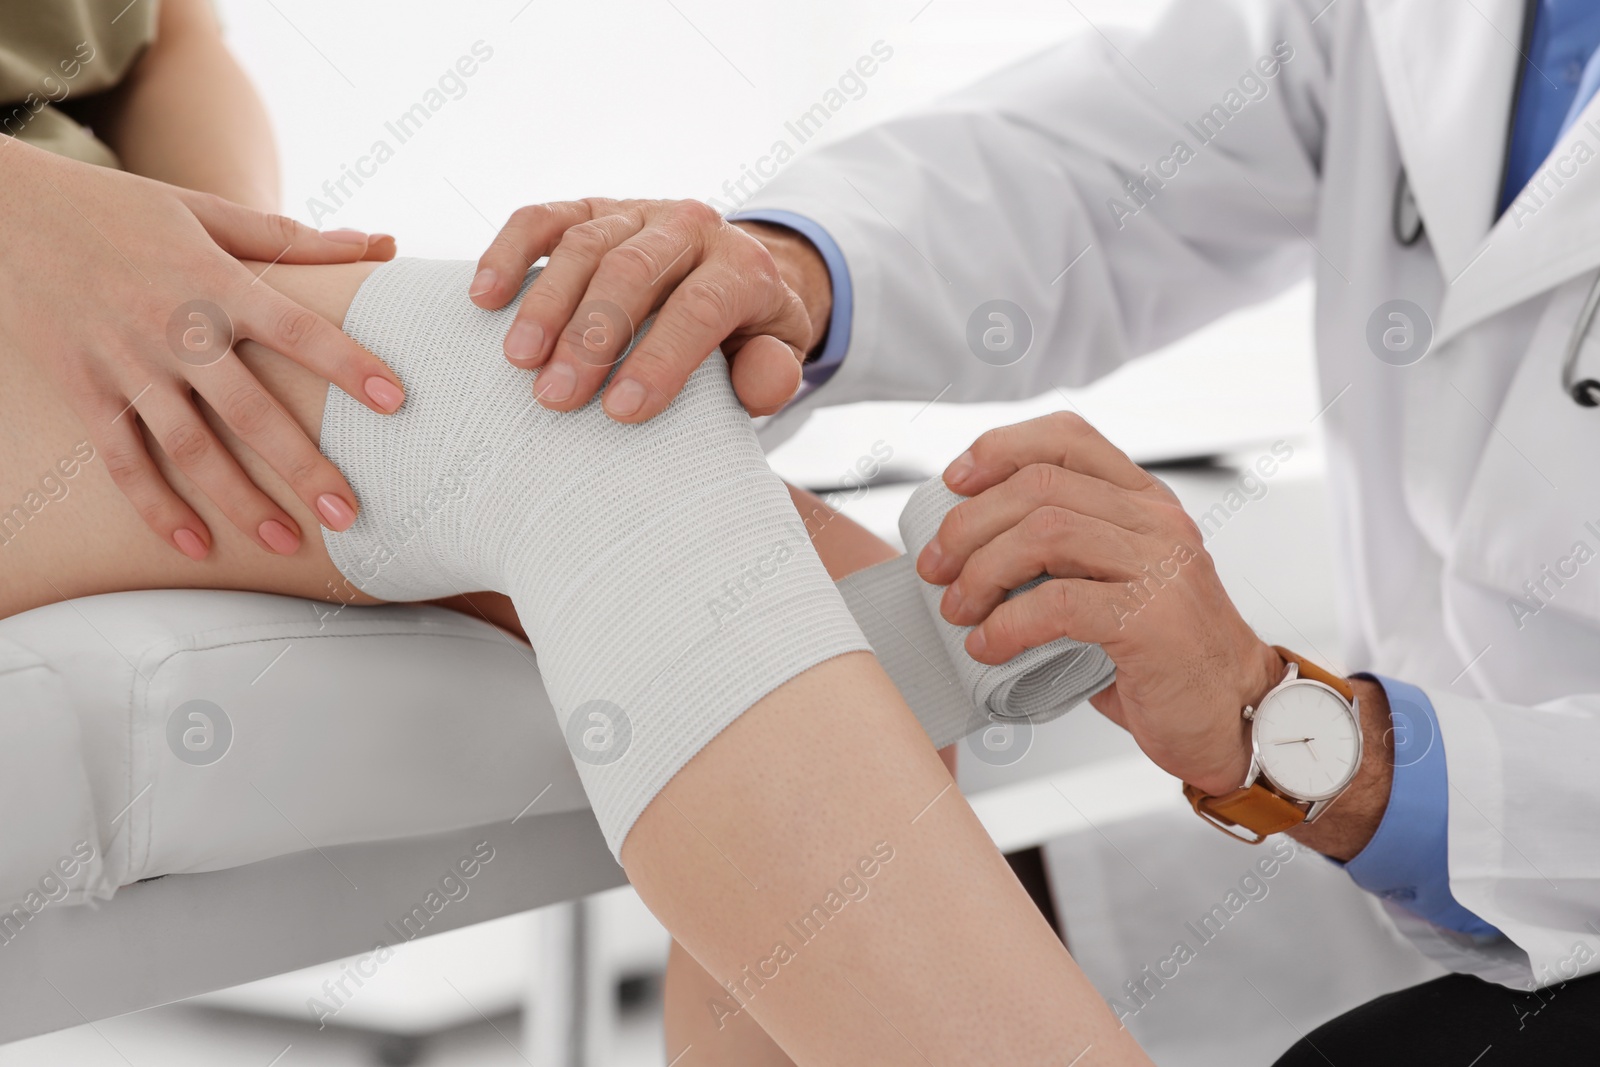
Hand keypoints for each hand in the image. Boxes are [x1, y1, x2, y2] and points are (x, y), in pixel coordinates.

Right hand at [0, 141, 398, 558]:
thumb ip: (296, 239)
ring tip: (287, 542)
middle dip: (302, 465)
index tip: (396, 399)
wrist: (6, 210)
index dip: (347, 363)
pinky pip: (123, 460)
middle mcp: (173, 328)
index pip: (296, 328)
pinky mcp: (83, 391)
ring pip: (189, 448)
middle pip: (249, 409)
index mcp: (213, 279)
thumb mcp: (208, 212)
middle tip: (351, 514)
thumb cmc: (123, 211)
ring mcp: (124, 364)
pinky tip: (196, 546)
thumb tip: (383, 243)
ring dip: (240, 501)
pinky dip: (156, 507)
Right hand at [469, 199, 827, 420]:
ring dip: (546, 304)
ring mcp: (636, 211)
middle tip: (556, 397)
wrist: (729, 273)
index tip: (620, 411)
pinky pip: (543, 220)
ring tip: (519, 360)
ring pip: (585, 246)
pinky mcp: (590, 208)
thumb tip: (760, 380)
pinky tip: (484, 297)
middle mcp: (690, 225)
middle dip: (591, 337)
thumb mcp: (776, 355)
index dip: (660, 359)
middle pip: (633, 272)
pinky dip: (510, 253)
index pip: (699, 307)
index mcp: (742, 265)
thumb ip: (772, 373)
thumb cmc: (745, 332)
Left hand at [913, 412, 1283, 794]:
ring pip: (1044, 533)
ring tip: (957, 609)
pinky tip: (987, 647)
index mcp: (1144, 502)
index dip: (998, 449)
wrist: (1234, 717)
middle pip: (1039, 484)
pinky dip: (1007, 624)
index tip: (952, 484)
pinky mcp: (1153, 618)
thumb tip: (967, 550)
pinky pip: (1058, 603)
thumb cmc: (1161, 659)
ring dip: (981, 571)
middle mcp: (1157, 521)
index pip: (1067, 435)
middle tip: (935, 568)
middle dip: (968, 524)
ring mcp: (1160, 565)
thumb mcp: (1113, 585)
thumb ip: (1064, 556)